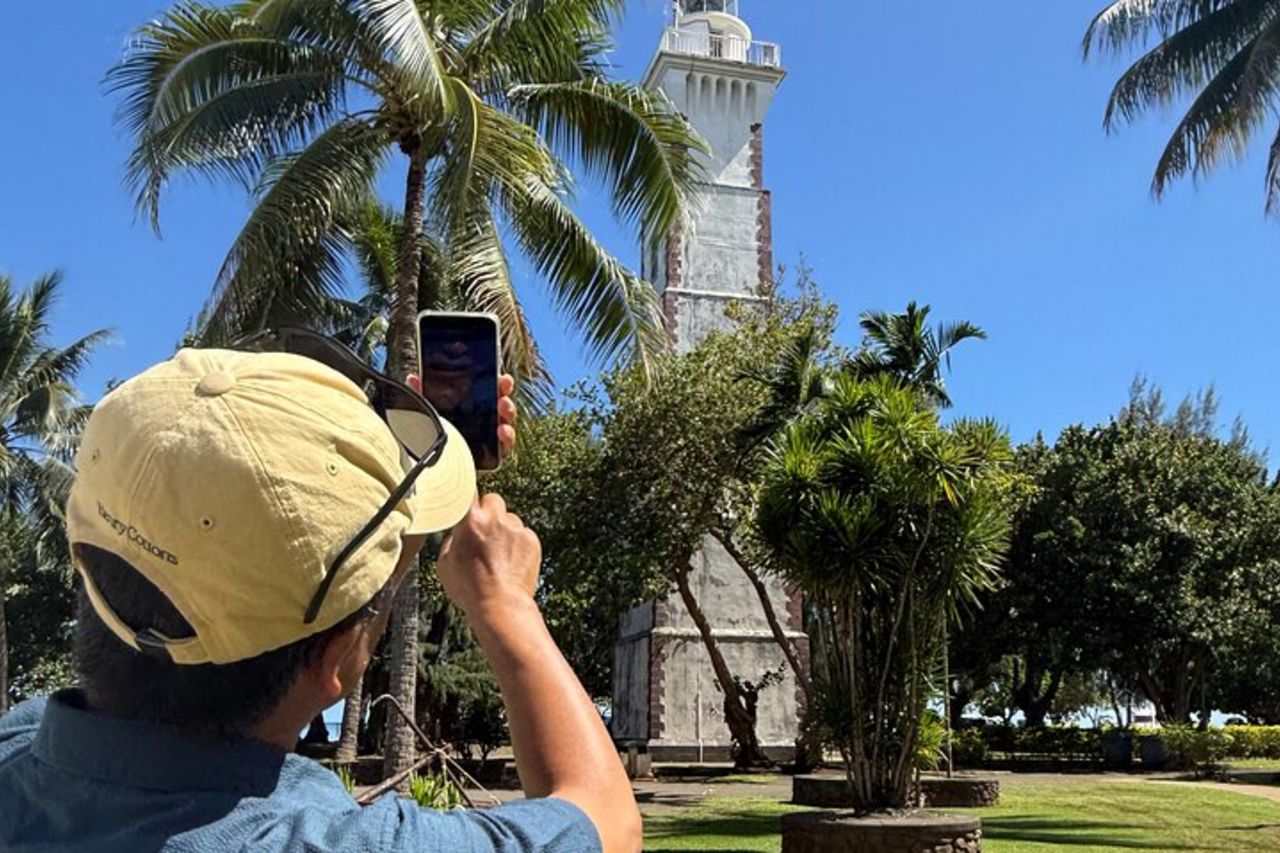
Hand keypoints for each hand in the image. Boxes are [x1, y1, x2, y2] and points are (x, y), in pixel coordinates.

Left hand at [408, 372, 517, 452]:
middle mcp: (487, 418)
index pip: (492, 390)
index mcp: (476, 404)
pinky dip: (507, 437)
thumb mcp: (431, 410)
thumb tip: (413, 378)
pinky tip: (502, 432)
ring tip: (504, 409)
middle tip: (502, 396)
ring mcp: (492, 435)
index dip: (500, 383)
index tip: (502, 377)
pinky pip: (505, 444)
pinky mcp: (494, 452)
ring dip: (509, 414)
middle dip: (506, 397)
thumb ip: (424, 395)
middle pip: (502, 404)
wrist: (437, 464)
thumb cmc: (438, 432)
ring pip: (507, 421)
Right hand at [437, 493, 540, 619]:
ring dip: (504, 529)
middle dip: (488, 511)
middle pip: (492, 499)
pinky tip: (510, 562)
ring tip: (498, 554)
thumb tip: (458, 533)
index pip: (468, 490)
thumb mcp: (445, 564)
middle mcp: (495, 519)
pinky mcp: (532, 540)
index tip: (464, 491)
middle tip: (483, 530)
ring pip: (509, 518)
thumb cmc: (469, 588)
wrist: (500, 605)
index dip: (466, 490)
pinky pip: (523, 533)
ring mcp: (516, 528)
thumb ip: (452, 540)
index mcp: (470, 520)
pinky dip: (518, 543)